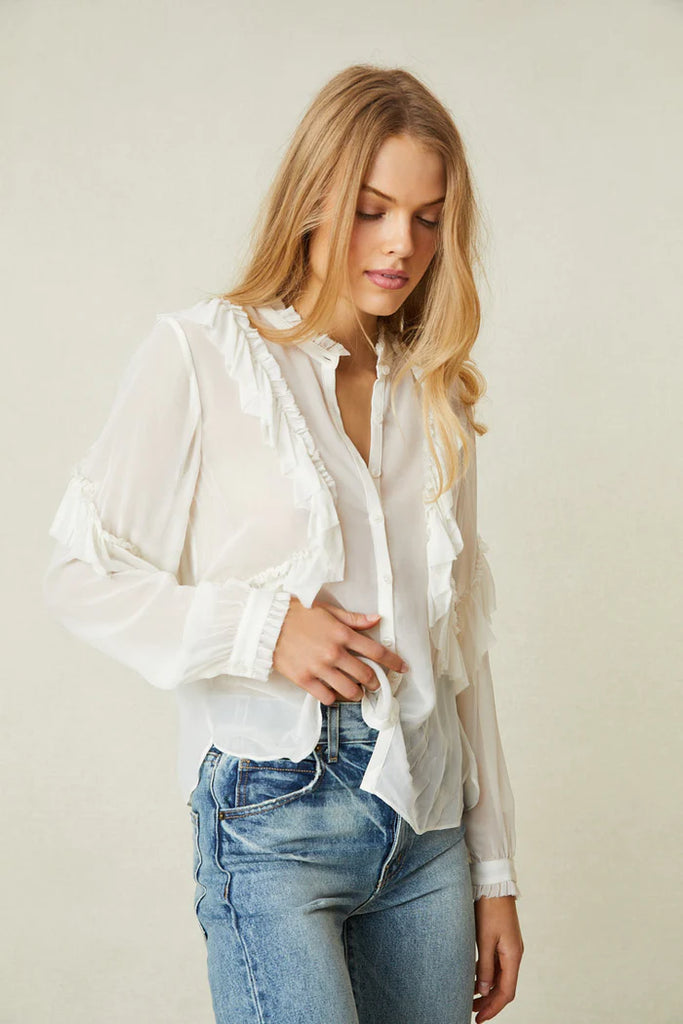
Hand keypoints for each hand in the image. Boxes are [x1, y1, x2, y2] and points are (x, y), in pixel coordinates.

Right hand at [272, 596, 408, 703]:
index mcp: (342, 634)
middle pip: (366, 674)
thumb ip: (353, 619)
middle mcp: (334, 653)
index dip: (393, 661)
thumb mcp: (327, 610)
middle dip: (376, 681)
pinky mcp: (305, 680)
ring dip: (358, 693)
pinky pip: (327, 697)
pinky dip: (334, 698)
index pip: (376, 651)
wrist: (267, 624)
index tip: (403, 668)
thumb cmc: (297, 613)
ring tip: (357, 692)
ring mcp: (319, 668)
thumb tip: (376, 620)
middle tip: (376, 683)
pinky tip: (334, 693)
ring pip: (349, 690)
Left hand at [472, 896, 523, 1022]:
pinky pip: (496, 965)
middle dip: (489, 1002)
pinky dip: (486, 975)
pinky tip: (474, 979)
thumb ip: (485, 966)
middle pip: (504, 987)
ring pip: (500, 977)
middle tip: (472, 1013)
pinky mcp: (502, 940)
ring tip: (470, 999)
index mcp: (513, 956)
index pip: (506, 992)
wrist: (493, 883)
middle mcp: (514, 954)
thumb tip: (484, 991)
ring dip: (487, 990)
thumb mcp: (484, 938)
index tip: (479, 1019)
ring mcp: (509, 947)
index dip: (493, 1008)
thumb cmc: (489, 908)